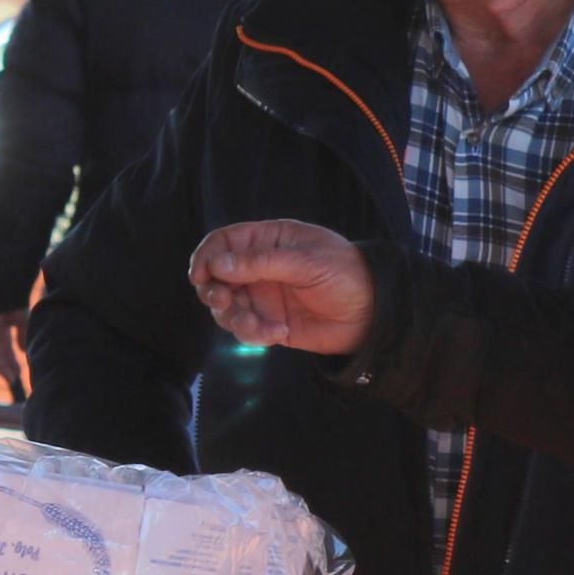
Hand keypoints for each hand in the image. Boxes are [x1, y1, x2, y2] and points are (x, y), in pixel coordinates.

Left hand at [0, 309, 28, 401]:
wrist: (5, 294)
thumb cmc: (14, 304)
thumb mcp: (22, 323)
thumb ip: (22, 337)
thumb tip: (23, 351)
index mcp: (3, 328)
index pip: (6, 349)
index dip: (12, 361)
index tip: (18, 372)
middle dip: (6, 367)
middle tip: (13, 380)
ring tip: (8, 378)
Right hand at [189, 220, 375, 355]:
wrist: (372, 314)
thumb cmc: (345, 275)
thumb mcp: (306, 262)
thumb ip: (261, 263)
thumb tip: (217, 263)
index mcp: (269, 240)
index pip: (224, 242)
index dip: (206, 256)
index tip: (200, 275)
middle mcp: (260, 267)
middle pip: (216, 276)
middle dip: (213, 290)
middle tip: (224, 301)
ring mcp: (264, 296)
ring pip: (226, 306)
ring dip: (235, 318)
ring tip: (260, 327)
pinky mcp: (269, 322)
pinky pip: (245, 329)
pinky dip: (254, 334)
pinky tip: (279, 333)